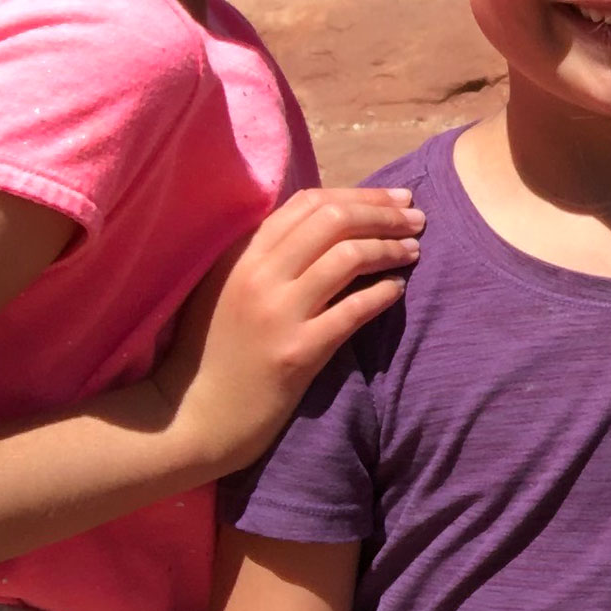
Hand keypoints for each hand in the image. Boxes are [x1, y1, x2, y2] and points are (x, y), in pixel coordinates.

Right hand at [151, 188, 422, 473]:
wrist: (194, 415)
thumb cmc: (214, 350)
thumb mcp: (228, 287)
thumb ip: (269, 255)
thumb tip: (333, 220)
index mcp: (241, 253)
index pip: (309, 202)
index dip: (360, 194)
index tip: (396, 198)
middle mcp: (257, 275)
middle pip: (334, 220)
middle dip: (383, 214)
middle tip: (416, 218)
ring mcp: (277, 313)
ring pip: (348, 257)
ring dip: (391, 248)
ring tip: (414, 250)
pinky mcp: (297, 352)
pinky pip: (353, 310)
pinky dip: (384, 293)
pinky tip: (397, 289)